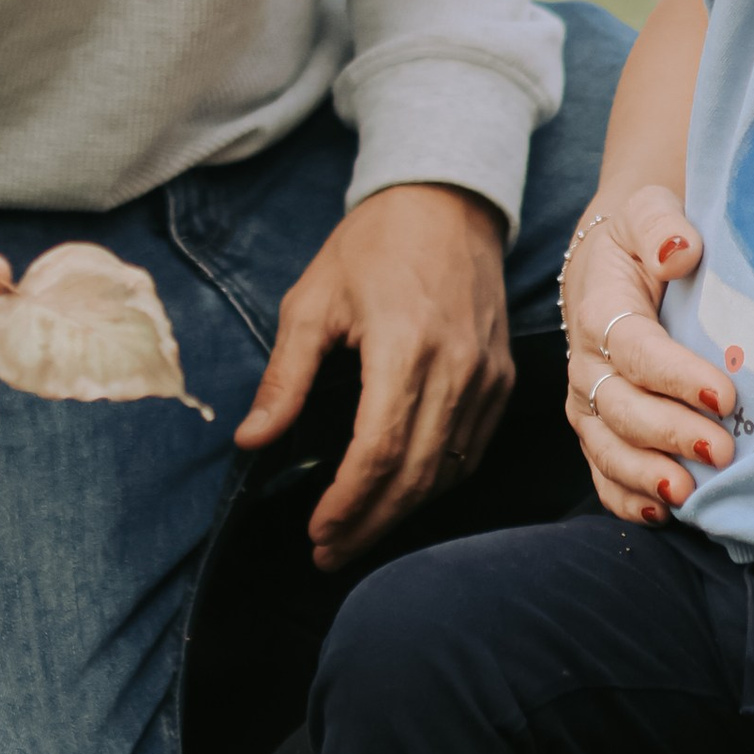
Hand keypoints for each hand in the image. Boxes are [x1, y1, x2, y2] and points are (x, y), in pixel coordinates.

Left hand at [239, 183, 514, 567]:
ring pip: (449, 470)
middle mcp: (455, 366)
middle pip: (417, 474)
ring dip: (403, 512)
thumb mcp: (312, 301)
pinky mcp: (502, 376)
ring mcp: (486, 374)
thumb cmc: (373, 245)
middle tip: (329, 553)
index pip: (380, 451)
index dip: (347, 504)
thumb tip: (251, 440)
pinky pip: (473, 449)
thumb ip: (284, 377)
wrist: (448, 200)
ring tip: (357, 535)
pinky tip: (403, 496)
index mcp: (404, 345)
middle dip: (370, 524)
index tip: (315, 532)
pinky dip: (438, 482)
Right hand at [561, 188, 736, 522]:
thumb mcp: (649, 210)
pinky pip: (602, 472)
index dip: (677, 377)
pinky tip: (659, 515)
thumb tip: (681, 251)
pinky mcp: (597, 428)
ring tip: (688, 494)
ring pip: (607, 448)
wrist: (614, 259)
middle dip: (669, 434)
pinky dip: (625, 499)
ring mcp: (589, 402)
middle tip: (722, 450)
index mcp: (602, 310)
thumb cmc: (644, 238)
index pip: (636, 351)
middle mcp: (587, 363)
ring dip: (645, 475)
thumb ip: (661, 224)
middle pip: (621, 408)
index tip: (725, 396)